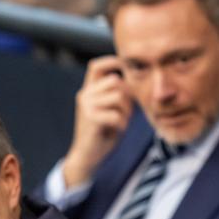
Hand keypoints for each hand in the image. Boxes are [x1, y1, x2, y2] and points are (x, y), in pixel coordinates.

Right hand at [64, 55, 132, 187]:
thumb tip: (133, 81)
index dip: (112, 62)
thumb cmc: (103, 133)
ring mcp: (86, 106)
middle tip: (127, 113)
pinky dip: (122, 123)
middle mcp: (85, 94)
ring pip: (118, 97)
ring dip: (127, 111)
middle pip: (116, 81)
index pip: (96, 66)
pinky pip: (116, 114)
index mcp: (88, 90)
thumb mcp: (109, 109)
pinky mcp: (91, 119)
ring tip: (123, 121)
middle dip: (128, 96)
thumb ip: (116, 95)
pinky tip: (118, 130)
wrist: (88, 156)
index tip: (126, 68)